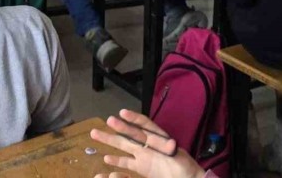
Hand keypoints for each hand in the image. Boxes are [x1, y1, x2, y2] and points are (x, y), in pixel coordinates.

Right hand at [90, 110, 204, 177]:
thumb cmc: (185, 168)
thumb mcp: (179, 157)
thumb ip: (172, 150)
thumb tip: (170, 142)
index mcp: (159, 140)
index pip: (145, 126)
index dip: (134, 118)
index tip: (123, 113)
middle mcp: (149, 145)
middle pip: (131, 134)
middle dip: (119, 127)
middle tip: (107, 120)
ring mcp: (144, 157)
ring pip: (124, 146)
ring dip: (111, 140)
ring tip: (95, 134)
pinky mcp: (142, 168)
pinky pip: (127, 163)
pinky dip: (116, 161)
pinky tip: (106, 158)